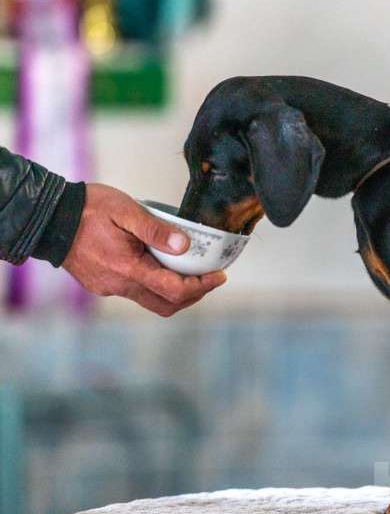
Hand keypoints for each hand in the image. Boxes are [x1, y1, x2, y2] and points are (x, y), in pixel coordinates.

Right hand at [62, 184, 225, 315]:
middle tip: (209, 278)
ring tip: (190, 271)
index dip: (201, 286)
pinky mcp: (102, 285)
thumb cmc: (87, 208)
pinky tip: (162, 266)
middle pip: (166, 304)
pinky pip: (136, 292)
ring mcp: (109, 288)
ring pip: (151, 301)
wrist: (47, 217)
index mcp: (127, 268)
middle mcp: (118, 285)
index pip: (174, 290)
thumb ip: (156, 230)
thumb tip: (184, 246)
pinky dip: (155, 285)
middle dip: (193, 294)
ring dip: (174, 291)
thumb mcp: (126, 210)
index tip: (218, 276)